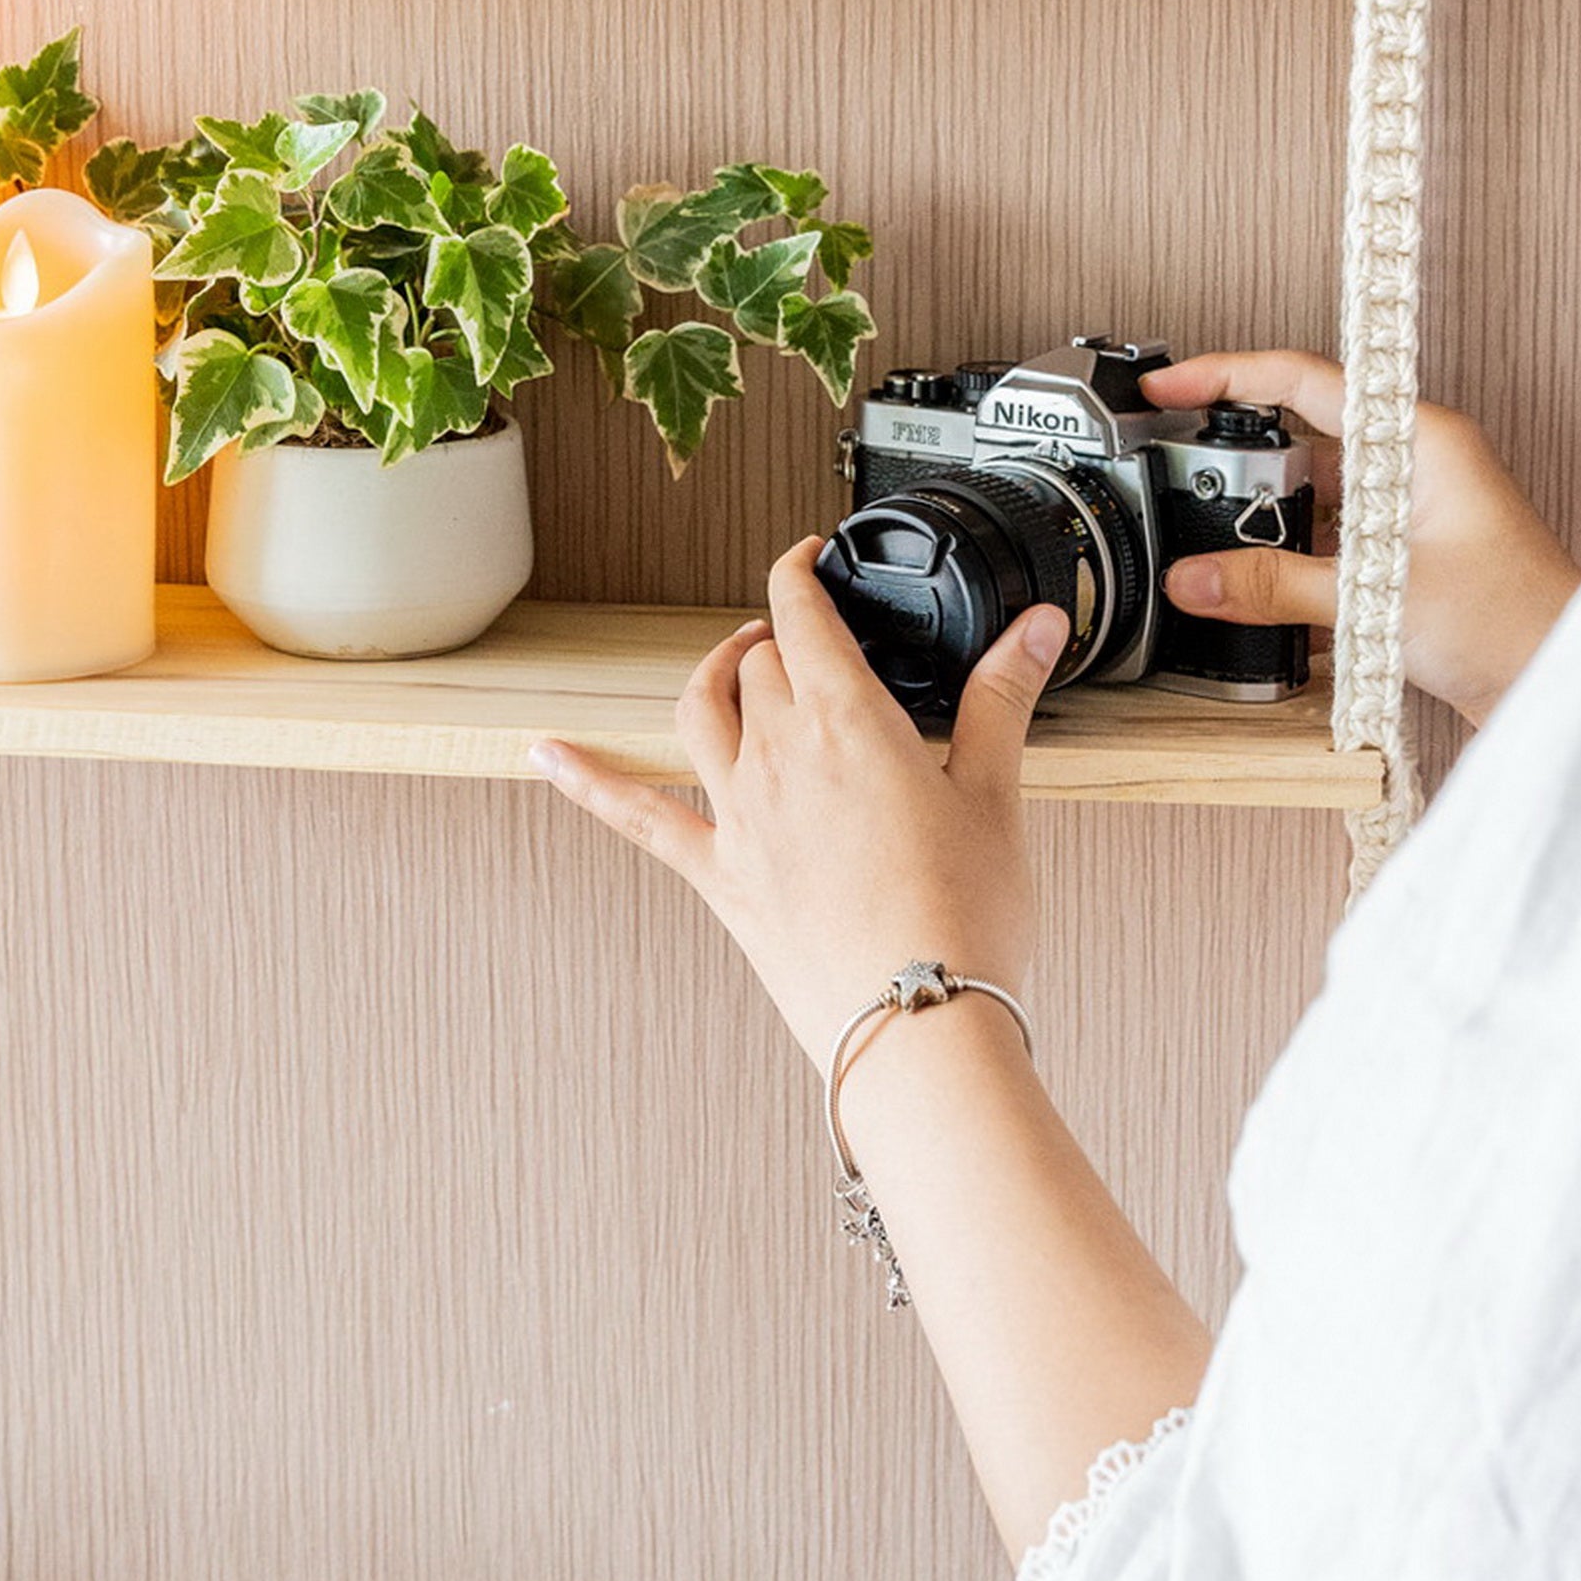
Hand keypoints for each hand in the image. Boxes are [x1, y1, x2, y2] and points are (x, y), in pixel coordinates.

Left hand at [531, 543, 1069, 1066]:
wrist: (918, 1024)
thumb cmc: (963, 922)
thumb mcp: (997, 797)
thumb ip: (1004, 699)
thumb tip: (1036, 628)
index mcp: (849, 722)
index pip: (804, 615)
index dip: (799, 572)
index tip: (806, 557)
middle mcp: (780, 756)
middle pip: (759, 662)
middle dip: (781, 638)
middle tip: (806, 638)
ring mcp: (740, 816)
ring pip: (701, 712)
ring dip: (713, 674)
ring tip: (732, 660)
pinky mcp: (719, 876)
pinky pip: (636, 816)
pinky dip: (585, 780)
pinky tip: (544, 753)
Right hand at [1142, 352, 1580, 723]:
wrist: (1572, 687)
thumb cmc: (1518, 625)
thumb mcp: (1378, 596)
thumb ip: (1278, 586)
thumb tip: (1197, 579)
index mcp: (1419, 438)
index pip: (1305, 379)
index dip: (1227, 376)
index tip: (1168, 389)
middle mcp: (1416, 467)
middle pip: (1305, 444)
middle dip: (1242, 471)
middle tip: (1185, 490)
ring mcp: (1414, 518)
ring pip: (1317, 504)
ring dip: (1271, 533)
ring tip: (1223, 562)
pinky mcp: (1412, 569)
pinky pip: (1335, 554)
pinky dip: (1298, 576)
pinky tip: (1269, 612)